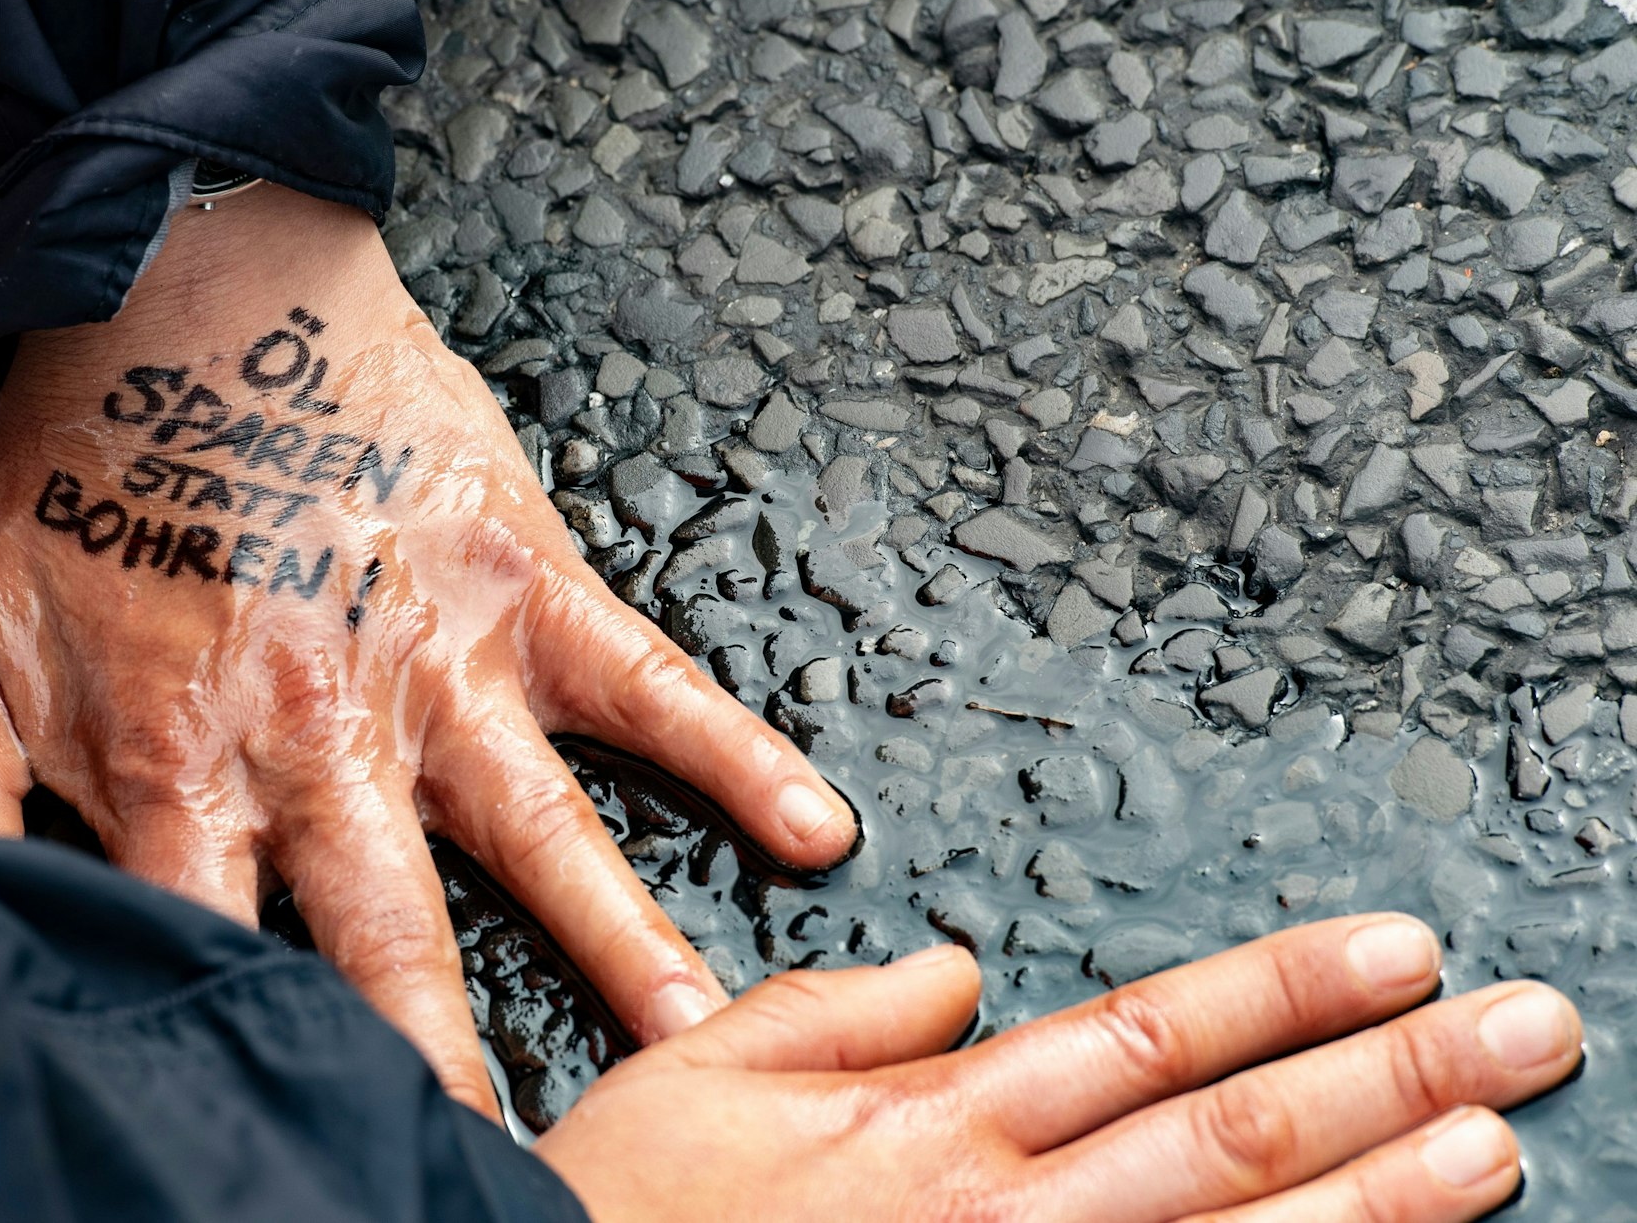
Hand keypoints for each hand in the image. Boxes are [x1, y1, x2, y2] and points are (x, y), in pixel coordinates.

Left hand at [0, 183, 856, 1113]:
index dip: (268, 1066)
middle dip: (447, 1058)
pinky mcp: (529, 583)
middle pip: (392, 934)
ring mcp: (443, 658)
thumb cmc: (91, 466)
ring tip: (695, 1037)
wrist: (194, 287)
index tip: (324, 1144)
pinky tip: (812, 823)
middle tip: (516, 1160)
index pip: (225, 962)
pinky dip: (734, 751)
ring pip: (543, 829)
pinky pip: (649, 680)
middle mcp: (326, 733)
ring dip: (621, 939)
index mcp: (185, 761)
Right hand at [537, 914, 1581, 1222]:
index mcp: (931, 1121)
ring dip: (1379, 1200)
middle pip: (1234, 1132)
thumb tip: (961, 972)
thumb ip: (835, 1011)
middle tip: (1524, 1036)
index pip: (1152, 1034)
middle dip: (1393, 1080)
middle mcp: (1001, 1212)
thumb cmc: (621, 1222)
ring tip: (1498, 1153)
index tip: (1394, 951)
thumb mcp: (696, 1073)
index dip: (1284, 987)